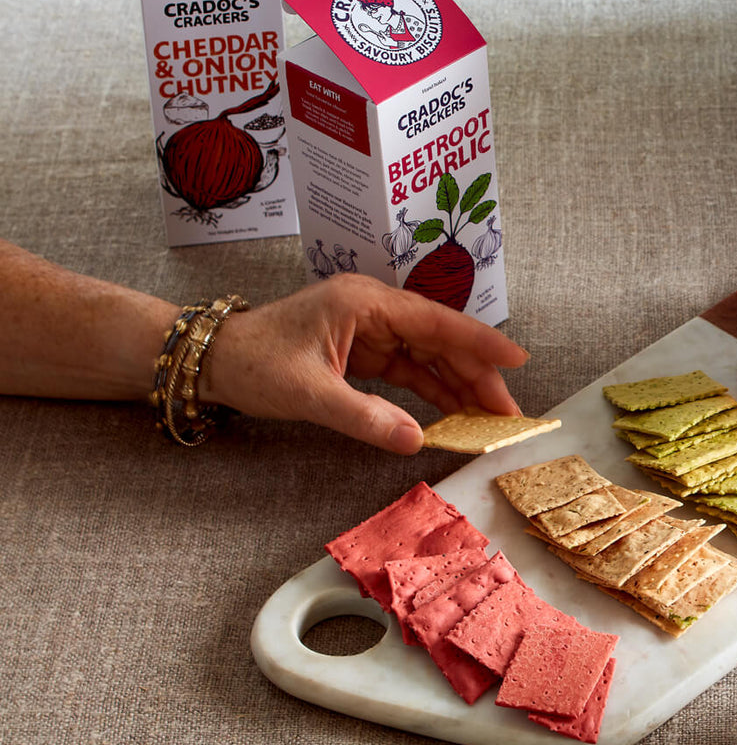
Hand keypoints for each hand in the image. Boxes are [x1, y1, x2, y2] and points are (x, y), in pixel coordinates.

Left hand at [203, 274, 528, 454]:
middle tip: (508, 412)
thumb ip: (364, 417)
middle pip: (441, 340)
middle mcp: (374, 310)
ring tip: (491, 417)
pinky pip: (412, 369)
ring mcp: (371, 330)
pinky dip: (435, 390)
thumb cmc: (252, 364)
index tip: (517, 357)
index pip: (436, 322)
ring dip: (461, 384)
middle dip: (478, 374)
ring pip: (431, 355)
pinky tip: (456, 413)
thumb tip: (415, 441)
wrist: (211, 360)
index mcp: (365, 304)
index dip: (480, 341)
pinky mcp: (365, 350)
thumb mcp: (308, 393)